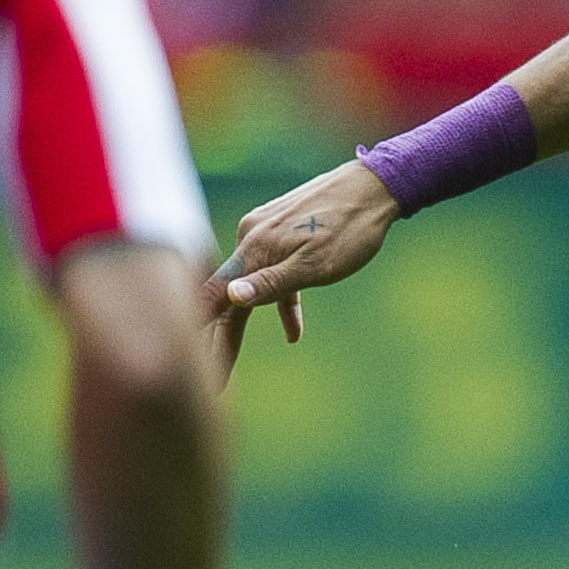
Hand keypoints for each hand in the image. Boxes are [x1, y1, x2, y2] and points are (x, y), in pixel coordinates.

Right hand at [212, 160, 400, 375]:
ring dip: (243, 322)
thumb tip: (231, 297)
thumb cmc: (350, 230)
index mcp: (254, 247)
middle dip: (220, 338)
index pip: (216, 295)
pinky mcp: (281, 231)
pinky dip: (280, 302)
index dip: (200, 330)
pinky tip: (292, 332)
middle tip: (218, 382)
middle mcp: (251, 237)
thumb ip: (271, 284)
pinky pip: (272, 272)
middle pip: (229, 294)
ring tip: (230, 361)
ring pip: (249, 285)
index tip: (193, 362)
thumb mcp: (314, 266)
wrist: (375, 186)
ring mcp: (265, 232)